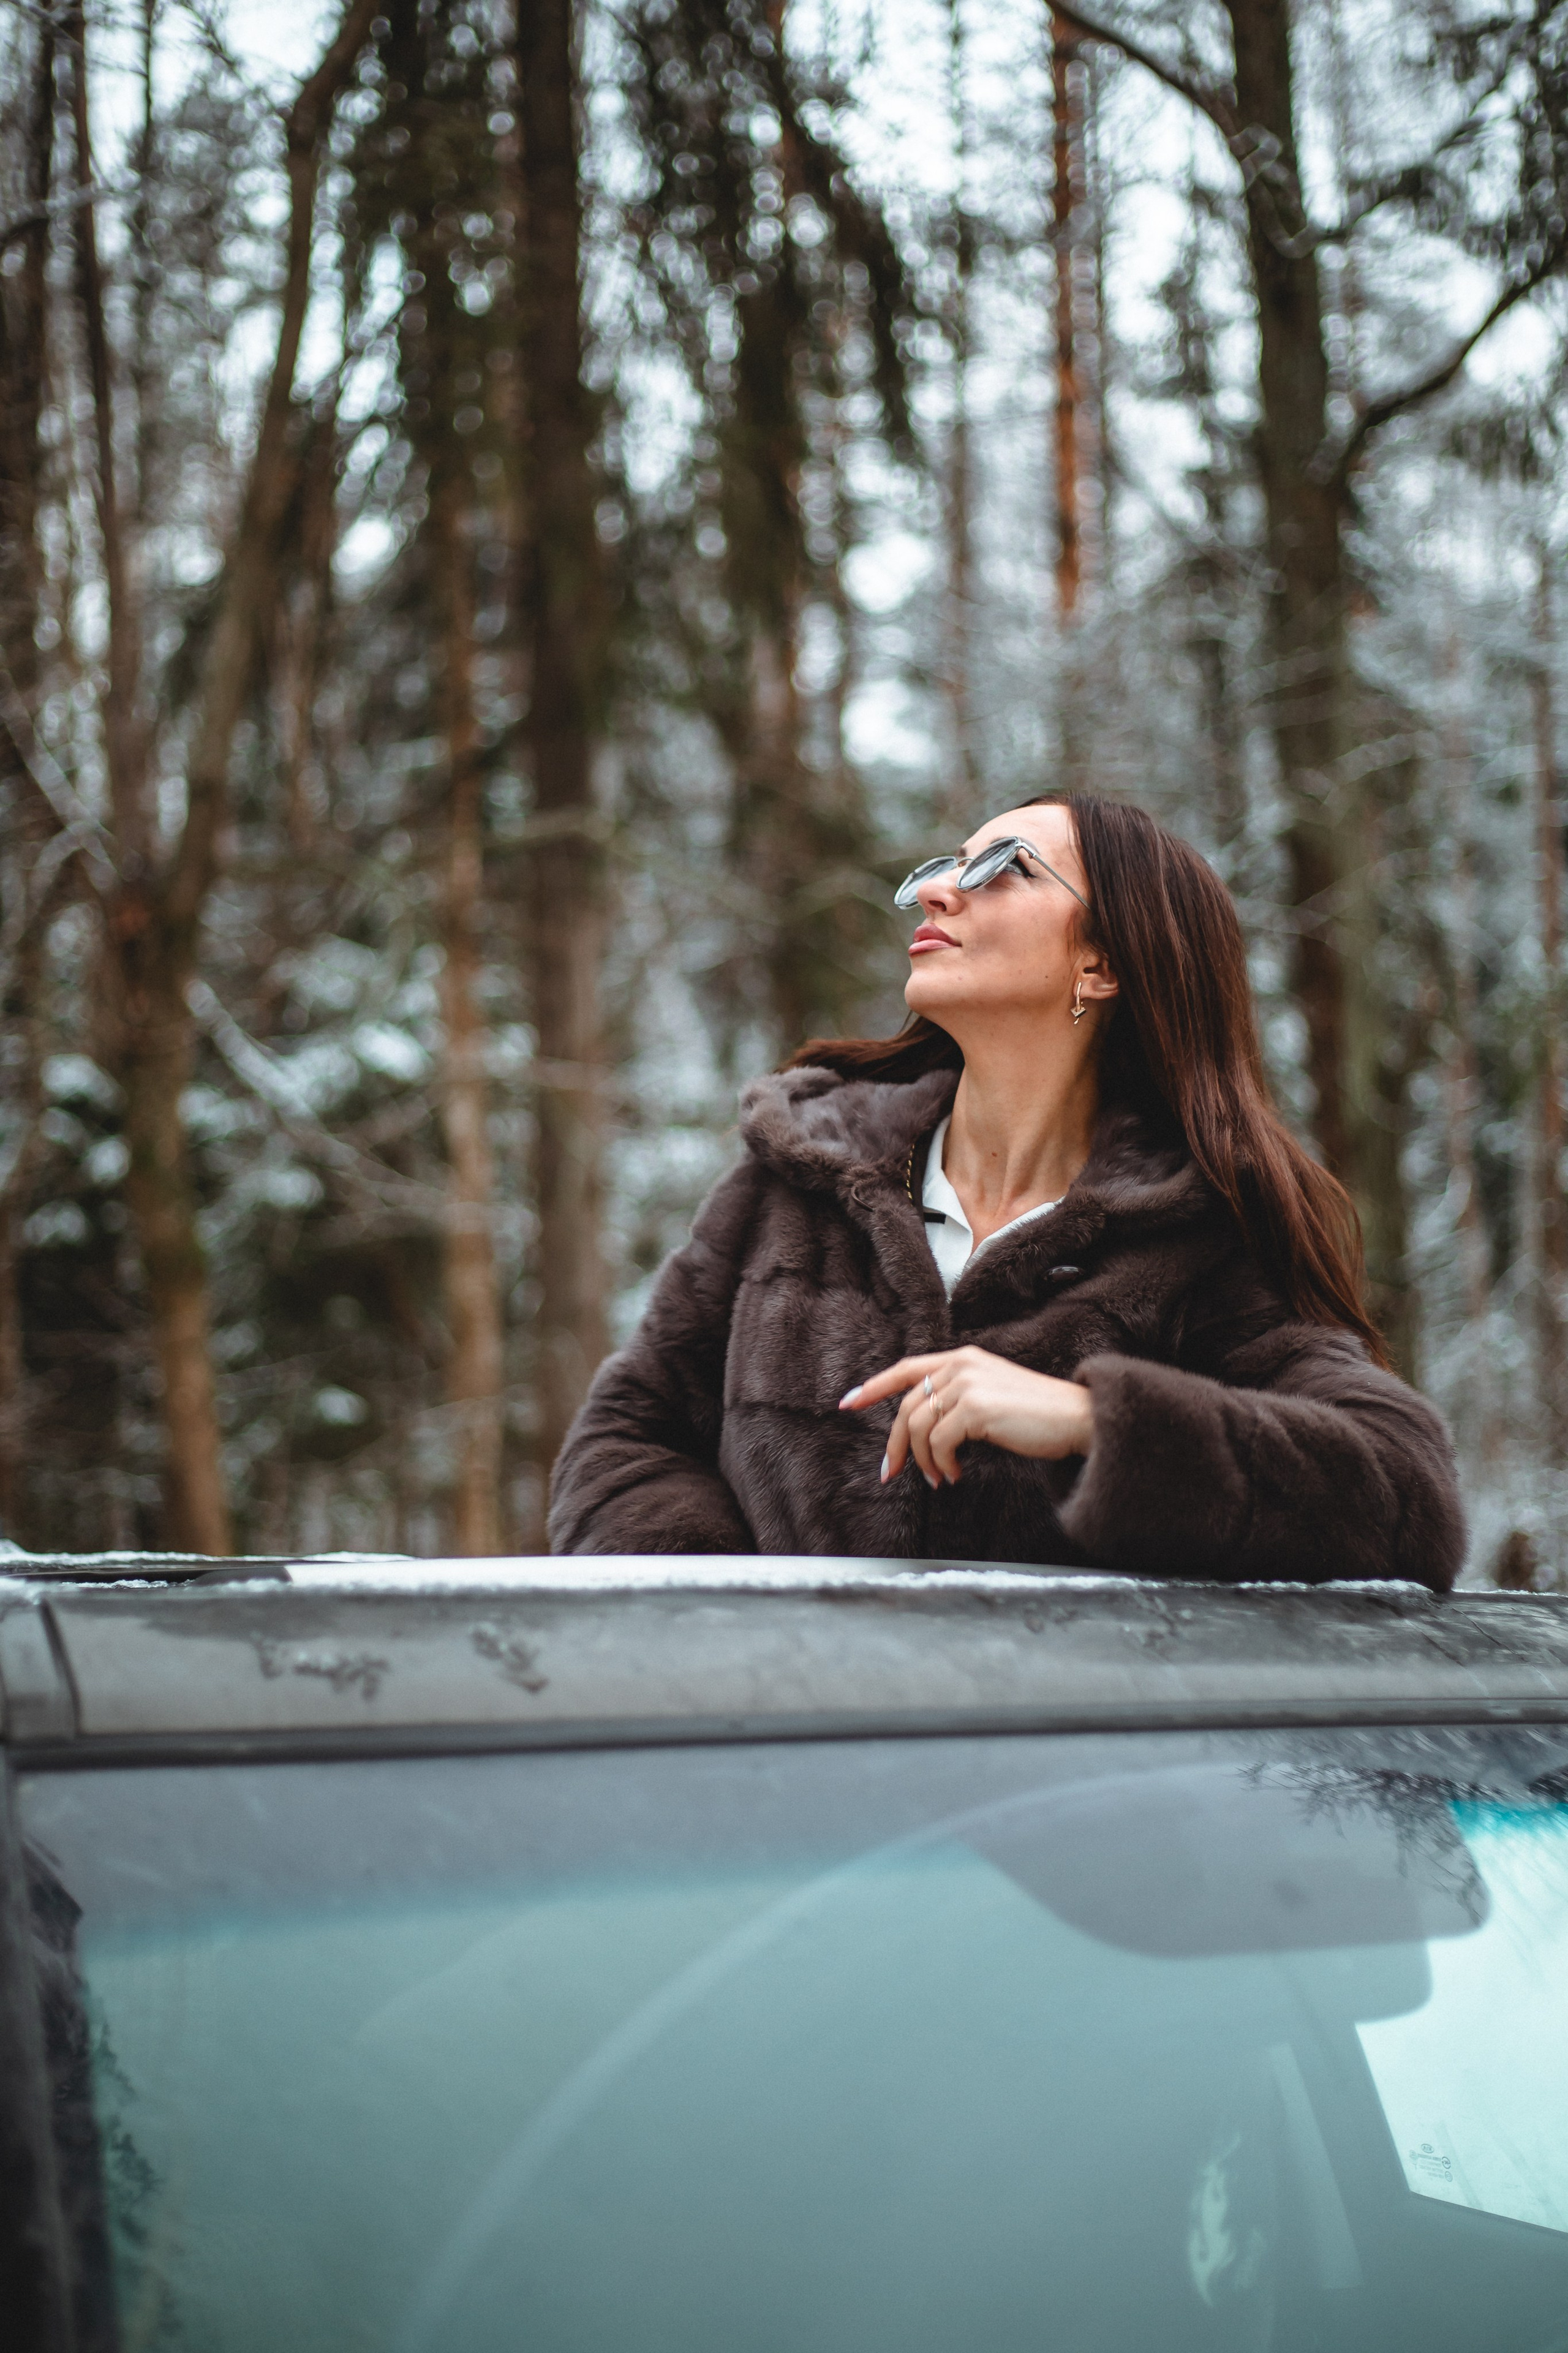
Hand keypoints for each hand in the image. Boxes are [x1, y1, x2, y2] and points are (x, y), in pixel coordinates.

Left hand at [839, 1346, 1093, 1488]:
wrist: (1078, 1417)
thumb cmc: (1039, 1414)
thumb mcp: (993, 1394)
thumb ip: (960, 1398)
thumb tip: (926, 1430)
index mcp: (964, 1358)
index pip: (907, 1369)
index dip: (874, 1386)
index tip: (849, 1403)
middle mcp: (962, 1365)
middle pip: (906, 1407)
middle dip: (894, 1444)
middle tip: (891, 1472)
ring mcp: (968, 1384)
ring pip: (918, 1427)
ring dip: (922, 1461)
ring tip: (939, 1478)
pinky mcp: (976, 1408)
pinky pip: (938, 1442)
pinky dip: (941, 1464)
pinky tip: (955, 1474)